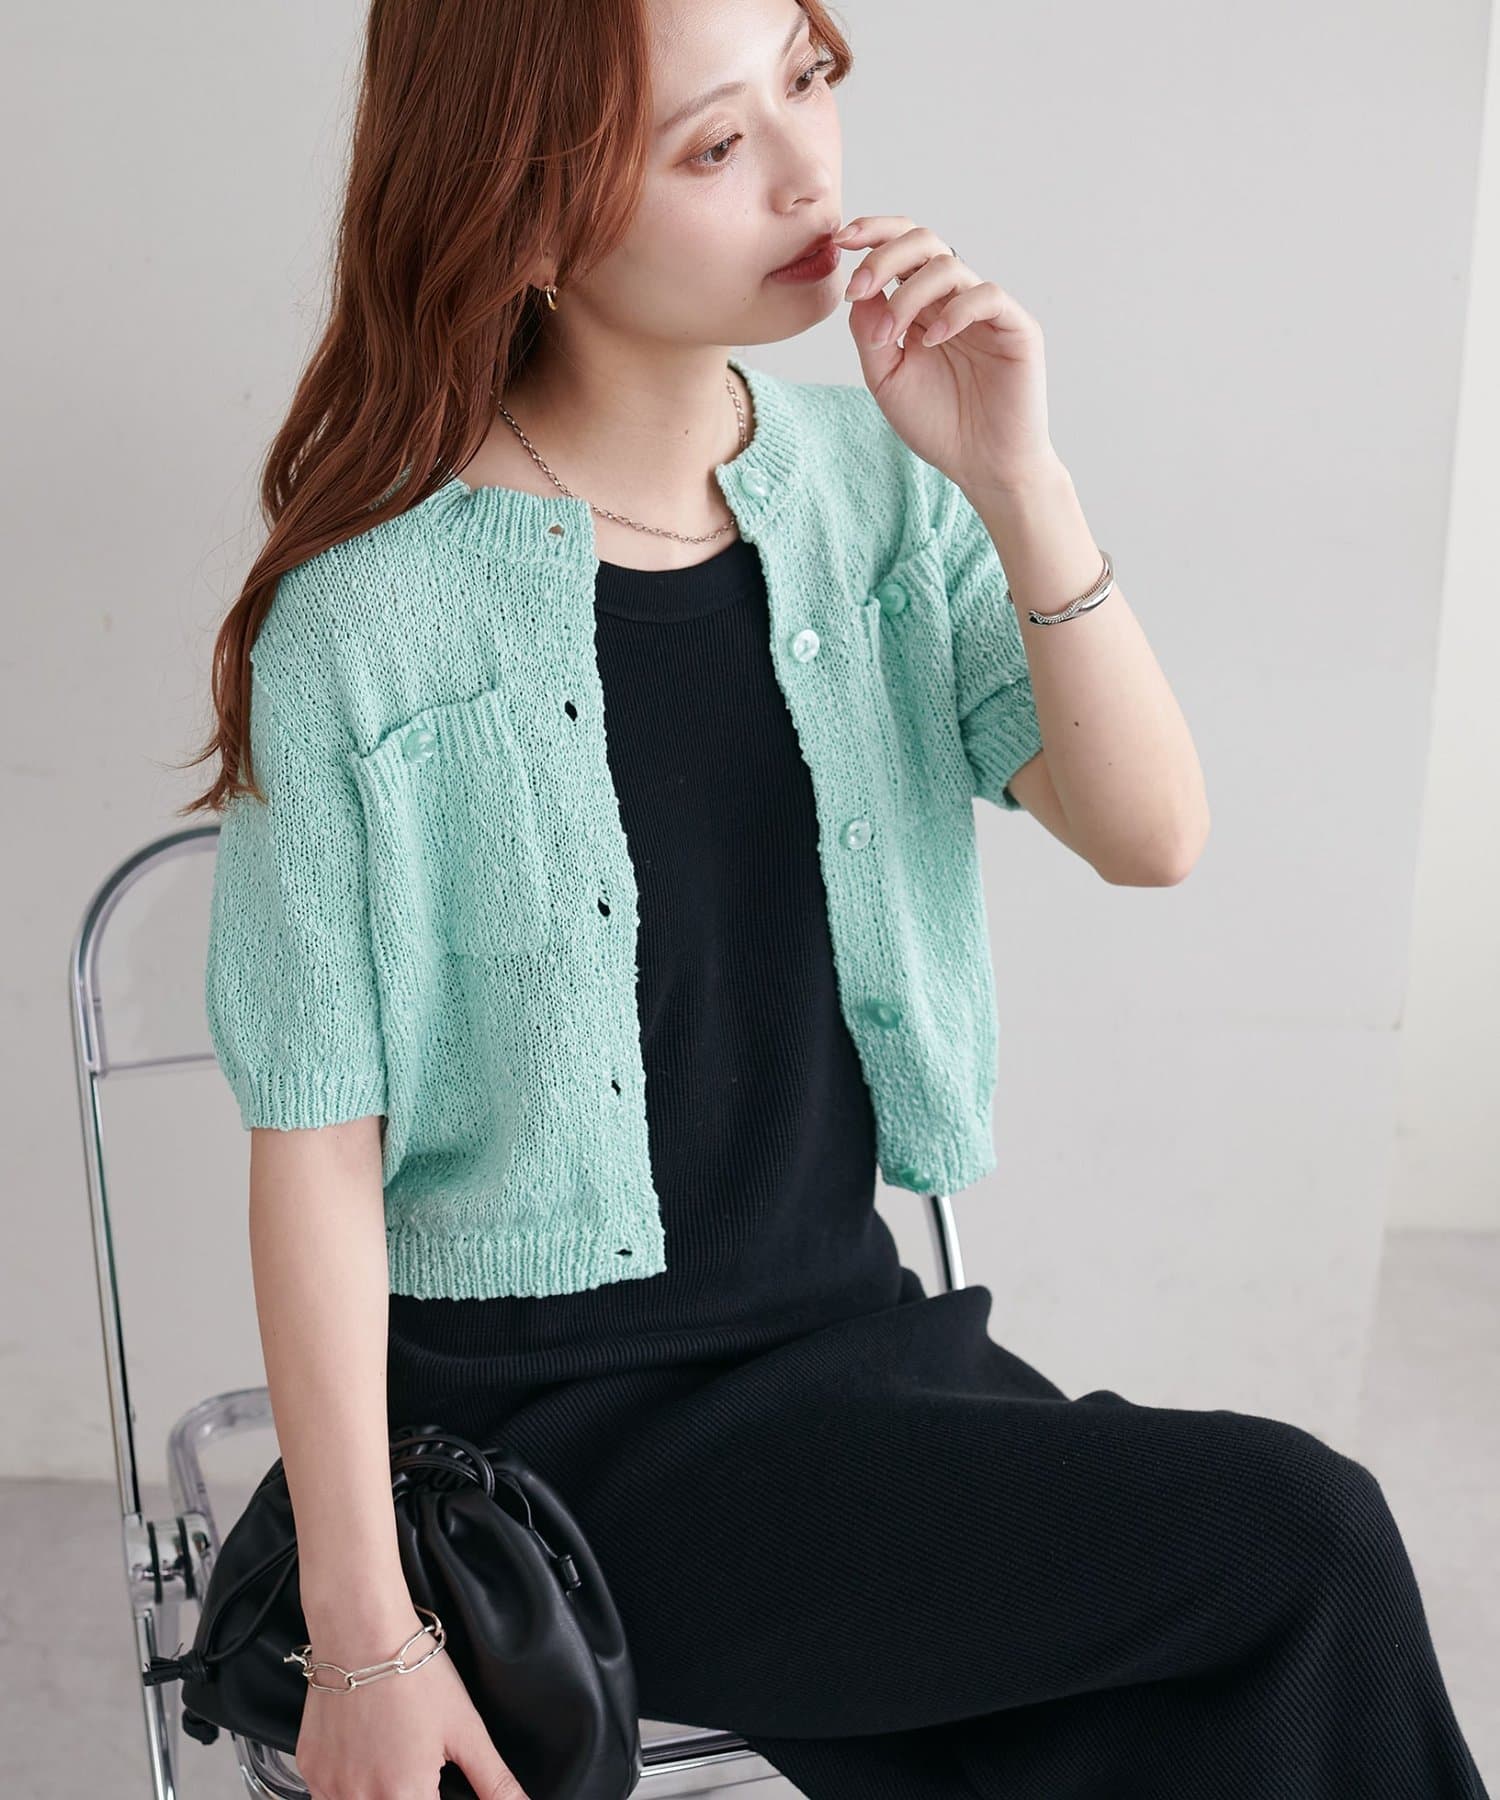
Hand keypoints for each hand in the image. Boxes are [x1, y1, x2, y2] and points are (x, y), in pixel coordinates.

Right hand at [294, 1608, 527, 1799]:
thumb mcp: (465, 1729)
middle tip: (413, 1758)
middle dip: (408, 1791)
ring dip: (377, 1792)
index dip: (433, 1794)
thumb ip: (493, 1781)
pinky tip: (365, 1754)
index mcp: (403, 1795)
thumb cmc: (416, 1676)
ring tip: (391, 1756)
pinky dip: (348, 1786)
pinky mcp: (309, 1769)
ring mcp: (328, 1787)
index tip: (433, 1780)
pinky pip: (327, 1793)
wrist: (362, 1633)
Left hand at [836, 214, 1060, 498]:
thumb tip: (859, 290)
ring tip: (892, 336)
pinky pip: (987, 296)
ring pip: (949, 266)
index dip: (872, 233)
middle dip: (883, 256)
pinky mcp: (1016, 328)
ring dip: (908, 294)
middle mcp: (953, 300)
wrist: (981, 467)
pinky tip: (932, 341)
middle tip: (857, 289)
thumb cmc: (937, 425)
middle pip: (924, 241)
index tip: (839, 240)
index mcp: (921, 306)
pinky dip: (954, 312)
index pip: (901, 249)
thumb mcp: (886, 379)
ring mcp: (985, 311)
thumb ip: (869, 334)